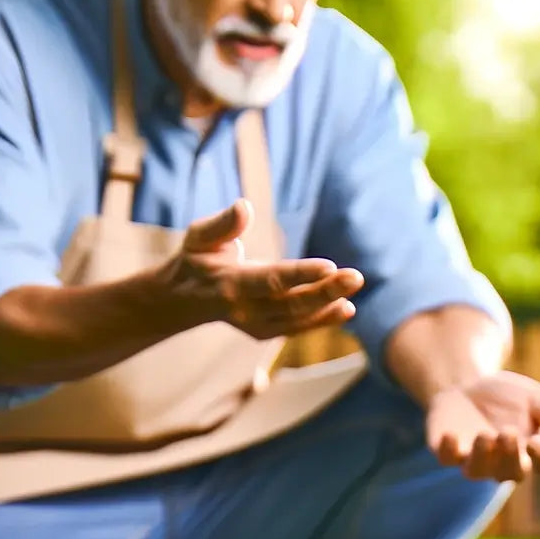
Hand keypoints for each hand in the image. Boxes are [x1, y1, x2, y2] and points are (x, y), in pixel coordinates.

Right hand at [161, 199, 364, 337]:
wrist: (183, 299)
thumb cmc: (197, 258)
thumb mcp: (200, 236)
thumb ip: (223, 225)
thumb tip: (244, 206)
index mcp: (229, 284)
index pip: (271, 280)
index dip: (301, 274)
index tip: (330, 265)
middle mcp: (244, 310)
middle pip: (291, 303)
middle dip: (325, 291)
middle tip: (356, 277)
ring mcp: (255, 325)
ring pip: (297, 318)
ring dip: (329, 306)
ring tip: (354, 290)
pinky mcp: (264, 332)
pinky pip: (297, 328)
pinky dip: (323, 320)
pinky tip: (347, 308)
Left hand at [426, 371, 539, 481]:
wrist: (471, 385)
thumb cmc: (511, 398)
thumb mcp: (538, 399)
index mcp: (533, 453)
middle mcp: (504, 463)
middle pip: (513, 472)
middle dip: (512, 456)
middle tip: (509, 434)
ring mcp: (475, 459)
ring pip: (479, 471)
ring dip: (484, 456)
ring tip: (487, 436)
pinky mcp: (448, 451)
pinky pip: (448, 458)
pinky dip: (449, 450)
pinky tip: (451, 436)